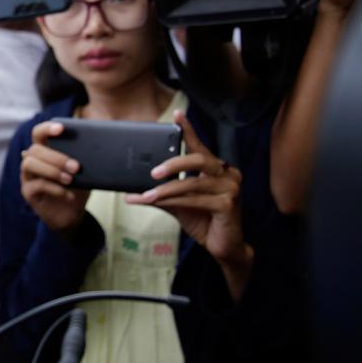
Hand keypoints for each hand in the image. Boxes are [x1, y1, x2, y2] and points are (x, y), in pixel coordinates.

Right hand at [20, 121, 90, 231]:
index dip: (47, 128)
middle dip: (56, 157)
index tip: (61, 128)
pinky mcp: (28, 192)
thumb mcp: (84, 171)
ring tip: (70, 180)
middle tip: (76, 167)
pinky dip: (55, 189)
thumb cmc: (77, 188)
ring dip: (52, 170)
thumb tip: (97, 144)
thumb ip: (84, 157)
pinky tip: (69, 195)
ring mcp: (28, 176)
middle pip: (35, 149)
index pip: (38, 133)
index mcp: (45, 151)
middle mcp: (32, 161)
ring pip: (30, 164)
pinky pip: (37, 185)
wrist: (72, 214)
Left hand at [125, 110, 252, 299]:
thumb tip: (131, 192)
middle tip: (152, 172)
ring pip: (193, 182)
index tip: (178, 115)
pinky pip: (195, 199)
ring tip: (146, 194)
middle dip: (173, 163)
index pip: (201, 146)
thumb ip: (160, 194)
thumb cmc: (202, 220)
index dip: (189, 130)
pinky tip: (157, 202)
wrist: (222, 247)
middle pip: (199, 159)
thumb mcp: (178, 204)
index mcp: (217, 169)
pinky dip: (172, 201)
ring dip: (165, 189)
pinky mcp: (228, 205)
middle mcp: (228, 174)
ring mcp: (231, 188)